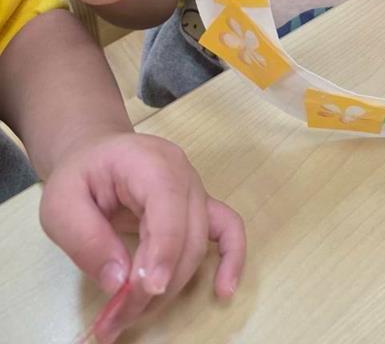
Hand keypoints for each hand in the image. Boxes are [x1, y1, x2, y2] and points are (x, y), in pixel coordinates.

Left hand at [40, 132, 245, 343]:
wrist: (96, 156)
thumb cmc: (79, 176)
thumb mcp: (61, 204)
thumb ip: (85, 239)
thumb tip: (119, 282)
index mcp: (150, 163)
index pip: (168, 207)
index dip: (162, 251)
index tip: (143, 291)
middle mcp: (182, 174)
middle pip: (184, 236)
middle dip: (154, 285)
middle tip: (115, 320)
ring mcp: (196, 190)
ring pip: (198, 245)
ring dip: (170, 288)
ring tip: (132, 317)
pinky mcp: (200, 207)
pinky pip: (228, 229)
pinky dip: (232, 258)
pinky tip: (223, 290)